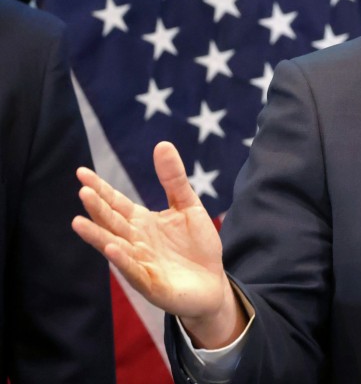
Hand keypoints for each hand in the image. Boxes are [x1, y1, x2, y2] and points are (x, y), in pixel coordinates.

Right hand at [72, 141, 244, 347]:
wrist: (213, 283)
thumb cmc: (197, 246)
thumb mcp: (188, 207)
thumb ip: (173, 179)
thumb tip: (162, 144)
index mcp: (141, 222)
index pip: (116, 203)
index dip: (100, 188)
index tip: (81, 172)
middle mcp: (135, 242)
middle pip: (112, 222)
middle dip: (97, 208)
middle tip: (83, 191)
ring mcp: (140, 263)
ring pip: (114, 247)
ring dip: (97, 235)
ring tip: (78, 222)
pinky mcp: (151, 284)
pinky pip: (134, 271)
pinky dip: (123, 260)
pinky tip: (112, 248)